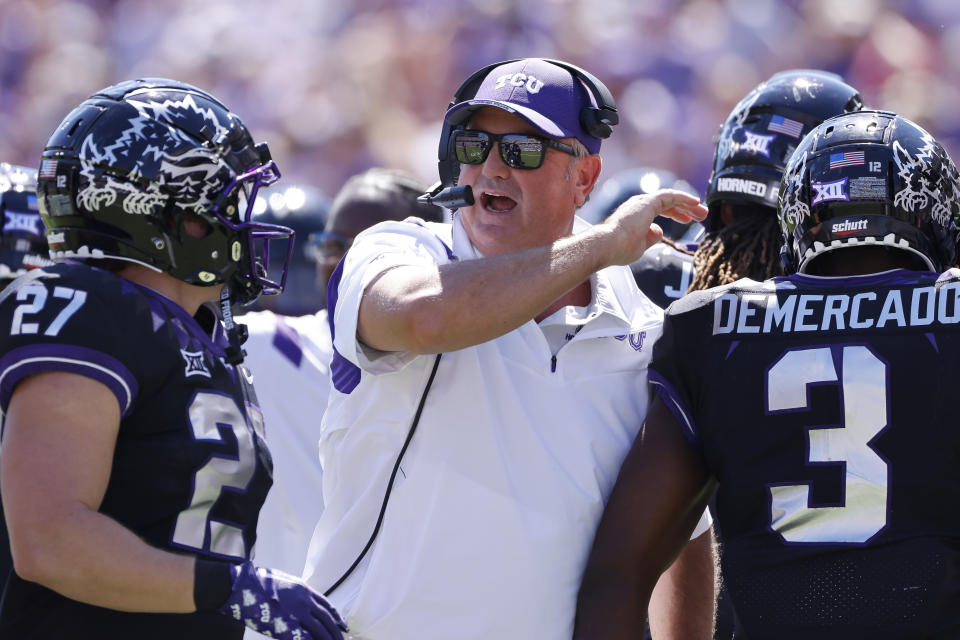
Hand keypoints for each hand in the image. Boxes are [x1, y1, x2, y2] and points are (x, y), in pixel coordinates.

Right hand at [218, 561, 347, 639]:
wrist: (245, 586)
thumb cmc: (261, 583)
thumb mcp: (285, 582)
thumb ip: (297, 592)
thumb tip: (303, 600)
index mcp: (304, 590)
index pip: (326, 605)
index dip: (336, 616)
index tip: (342, 625)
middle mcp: (304, 601)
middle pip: (327, 618)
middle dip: (336, 630)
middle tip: (342, 638)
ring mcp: (296, 614)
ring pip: (319, 629)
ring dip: (328, 638)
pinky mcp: (285, 625)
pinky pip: (304, 637)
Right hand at [600, 189, 707, 264]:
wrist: (607, 246)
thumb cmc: (619, 250)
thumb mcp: (640, 245)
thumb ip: (650, 237)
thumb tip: (659, 231)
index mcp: (635, 215)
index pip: (660, 209)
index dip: (676, 214)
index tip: (689, 220)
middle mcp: (638, 205)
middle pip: (667, 203)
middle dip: (685, 208)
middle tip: (701, 215)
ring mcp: (642, 202)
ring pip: (670, 198)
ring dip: (688, 204)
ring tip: (702, 211)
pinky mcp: (648, 202)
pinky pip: (670, 196)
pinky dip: (684, 198)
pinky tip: (695, 203)